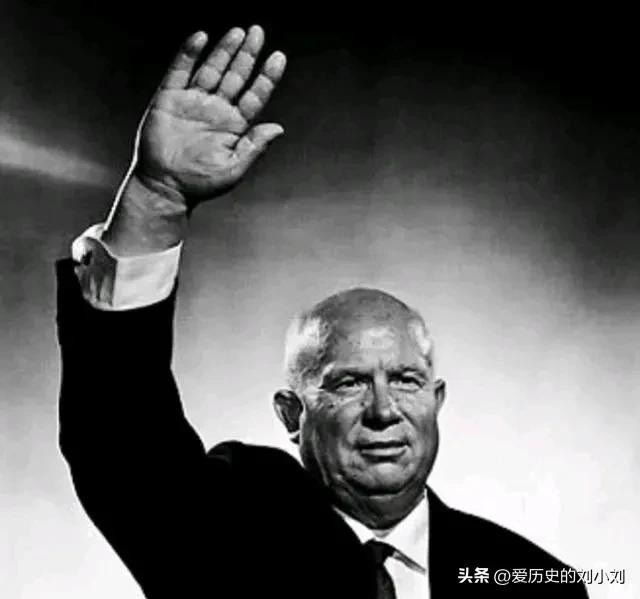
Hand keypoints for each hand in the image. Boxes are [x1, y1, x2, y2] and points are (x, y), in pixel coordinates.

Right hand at [134, 26, 286, 206]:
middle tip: (258, 32)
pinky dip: (189, 53)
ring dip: (224, 50)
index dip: (267, 77)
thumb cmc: (200, 183)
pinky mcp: (169, 98)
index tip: (278, 57)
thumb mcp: (233, 168)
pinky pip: (180, 70)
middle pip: (236, 76)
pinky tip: (201, 38)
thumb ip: (254, 147)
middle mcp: (216, 110)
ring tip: (238, 32)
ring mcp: (193, 102)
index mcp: (235, 126)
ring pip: (212, 69)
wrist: (165, 186)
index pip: (255, 96)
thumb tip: (278, 128)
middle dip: (247, 55)